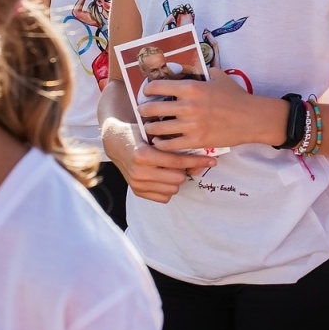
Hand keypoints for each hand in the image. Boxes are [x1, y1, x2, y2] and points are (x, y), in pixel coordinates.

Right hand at [101, 119, 216, 202]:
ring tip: (170, 168)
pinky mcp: (137, 191)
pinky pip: (164, 197)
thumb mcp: (156, 132)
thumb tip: (201, 158)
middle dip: (184, 169)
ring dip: (176, 179)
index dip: (197, 161)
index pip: (178, 162)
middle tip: (181, 161)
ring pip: (173, 189)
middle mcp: (139, 172)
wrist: (117, 142)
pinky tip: (163, 176)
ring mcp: (137, 184)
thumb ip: (175, 144)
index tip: (211, 160)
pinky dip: (168, 187)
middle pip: (178, 178)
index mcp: (143, 155)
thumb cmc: (139, 133)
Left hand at [139, 70, 283, 150]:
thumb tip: (184, 69)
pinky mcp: (196, 141)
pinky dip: (161, 144)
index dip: (147, 89)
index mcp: (191, 88)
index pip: (157, 86)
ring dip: (150, 128)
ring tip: (149, 127)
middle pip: (152, 109)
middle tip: (142, 110)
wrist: (251, 118)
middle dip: (144, 110)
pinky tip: (159, 142)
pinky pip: (170, 145)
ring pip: (158, 129)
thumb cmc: (235, 96)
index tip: (146, 92)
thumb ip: (200, 73)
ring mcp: (191, 126)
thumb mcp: (218, 77)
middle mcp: (188, 106)